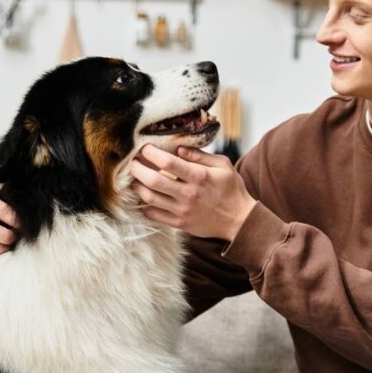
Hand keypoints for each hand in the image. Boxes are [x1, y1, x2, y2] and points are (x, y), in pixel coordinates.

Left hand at [128, 145, 256, 240]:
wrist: (239, 219)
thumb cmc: (231, 189)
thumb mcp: (223, 165)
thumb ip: (200, 155)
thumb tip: (177, 148)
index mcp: (200, 177)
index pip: (168, 162)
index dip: (151, 153)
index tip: (145, 148)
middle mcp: (189, 194)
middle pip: (153, 180)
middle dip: (137, 169)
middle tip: (132, 163)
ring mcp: (182, 210)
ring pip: (149, 198)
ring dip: (137, 187)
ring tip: (135, 178)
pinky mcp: (179, 223)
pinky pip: (154, 215)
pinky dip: (143, 205)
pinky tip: (143, 196)